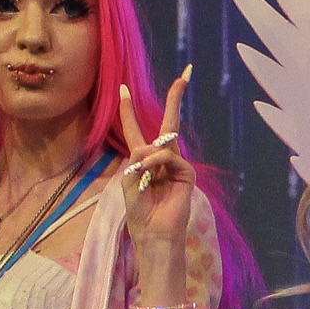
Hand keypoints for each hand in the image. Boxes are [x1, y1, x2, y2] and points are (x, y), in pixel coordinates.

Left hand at [118, 69, 195, 257]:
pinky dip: (158, 163)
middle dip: (176, 99)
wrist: (153, 234)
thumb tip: (153, 147)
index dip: (128, 110)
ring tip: (142, 177)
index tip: (122, 89)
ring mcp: (176, 165)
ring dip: (149, 158)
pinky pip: (170, 157)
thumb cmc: (139, 212)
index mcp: (143, 160)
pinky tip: (151, 174)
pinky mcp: (187, 174)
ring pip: (167, 141)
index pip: (135, 130)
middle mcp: (161, 159)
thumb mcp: (129, 181)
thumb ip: (137, 159)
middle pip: (168, 123)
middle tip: (185, 75)